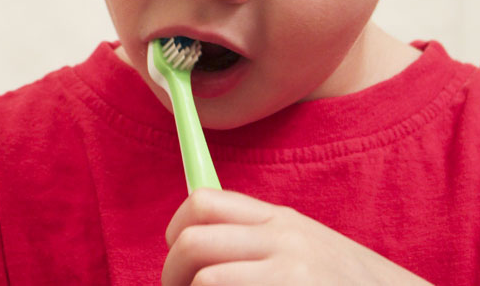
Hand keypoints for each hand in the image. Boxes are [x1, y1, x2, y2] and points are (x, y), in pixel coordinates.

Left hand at [163, 188, 432, 284]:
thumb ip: (260, 240)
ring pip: (205, 279)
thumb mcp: (308, 248)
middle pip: (192, 241)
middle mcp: (283, 241)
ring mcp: (289, 275)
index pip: (203, 202)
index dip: (175, 228)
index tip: (172, 252)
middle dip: (171, 272)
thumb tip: (199, 243)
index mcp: (282, 221)